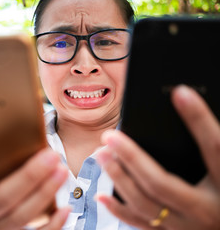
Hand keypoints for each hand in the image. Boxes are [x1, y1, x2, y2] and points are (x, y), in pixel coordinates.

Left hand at [96, 85, 219, 229]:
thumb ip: (213, 145)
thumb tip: (192, 104)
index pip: (214, 147)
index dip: (198, 119)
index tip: (180, 93)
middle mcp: (205, 211)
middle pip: (161, 183)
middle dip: (131, 157)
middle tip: (110, 136)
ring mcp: (186, 227)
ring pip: (145, 204)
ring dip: (118, 178)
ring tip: (102, 156)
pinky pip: (141, 224)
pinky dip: (119, 210)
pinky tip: (102, 195)